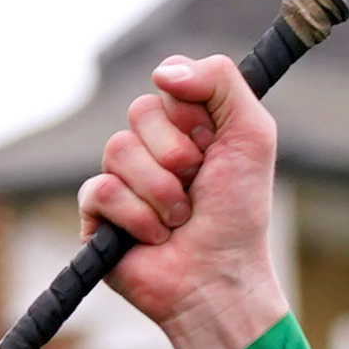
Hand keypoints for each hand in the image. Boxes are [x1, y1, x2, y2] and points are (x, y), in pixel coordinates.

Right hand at [82, 52, 292, 348]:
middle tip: (197, 187)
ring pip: (118, 149)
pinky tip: (154, 238)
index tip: (214, 148)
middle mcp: (150, 146)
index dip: (192, 117)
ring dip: (160, 192)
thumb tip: (162, 71)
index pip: (168, 86)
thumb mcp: (251, 134)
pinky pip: (99, 190)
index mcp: (184, 125)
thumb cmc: (239, 213)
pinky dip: (136, 217)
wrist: (219, 278)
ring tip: (179, 220)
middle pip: (139, 112)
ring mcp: (119, 178)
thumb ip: (222, 80)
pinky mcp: (96, 214)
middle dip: (177, 155)